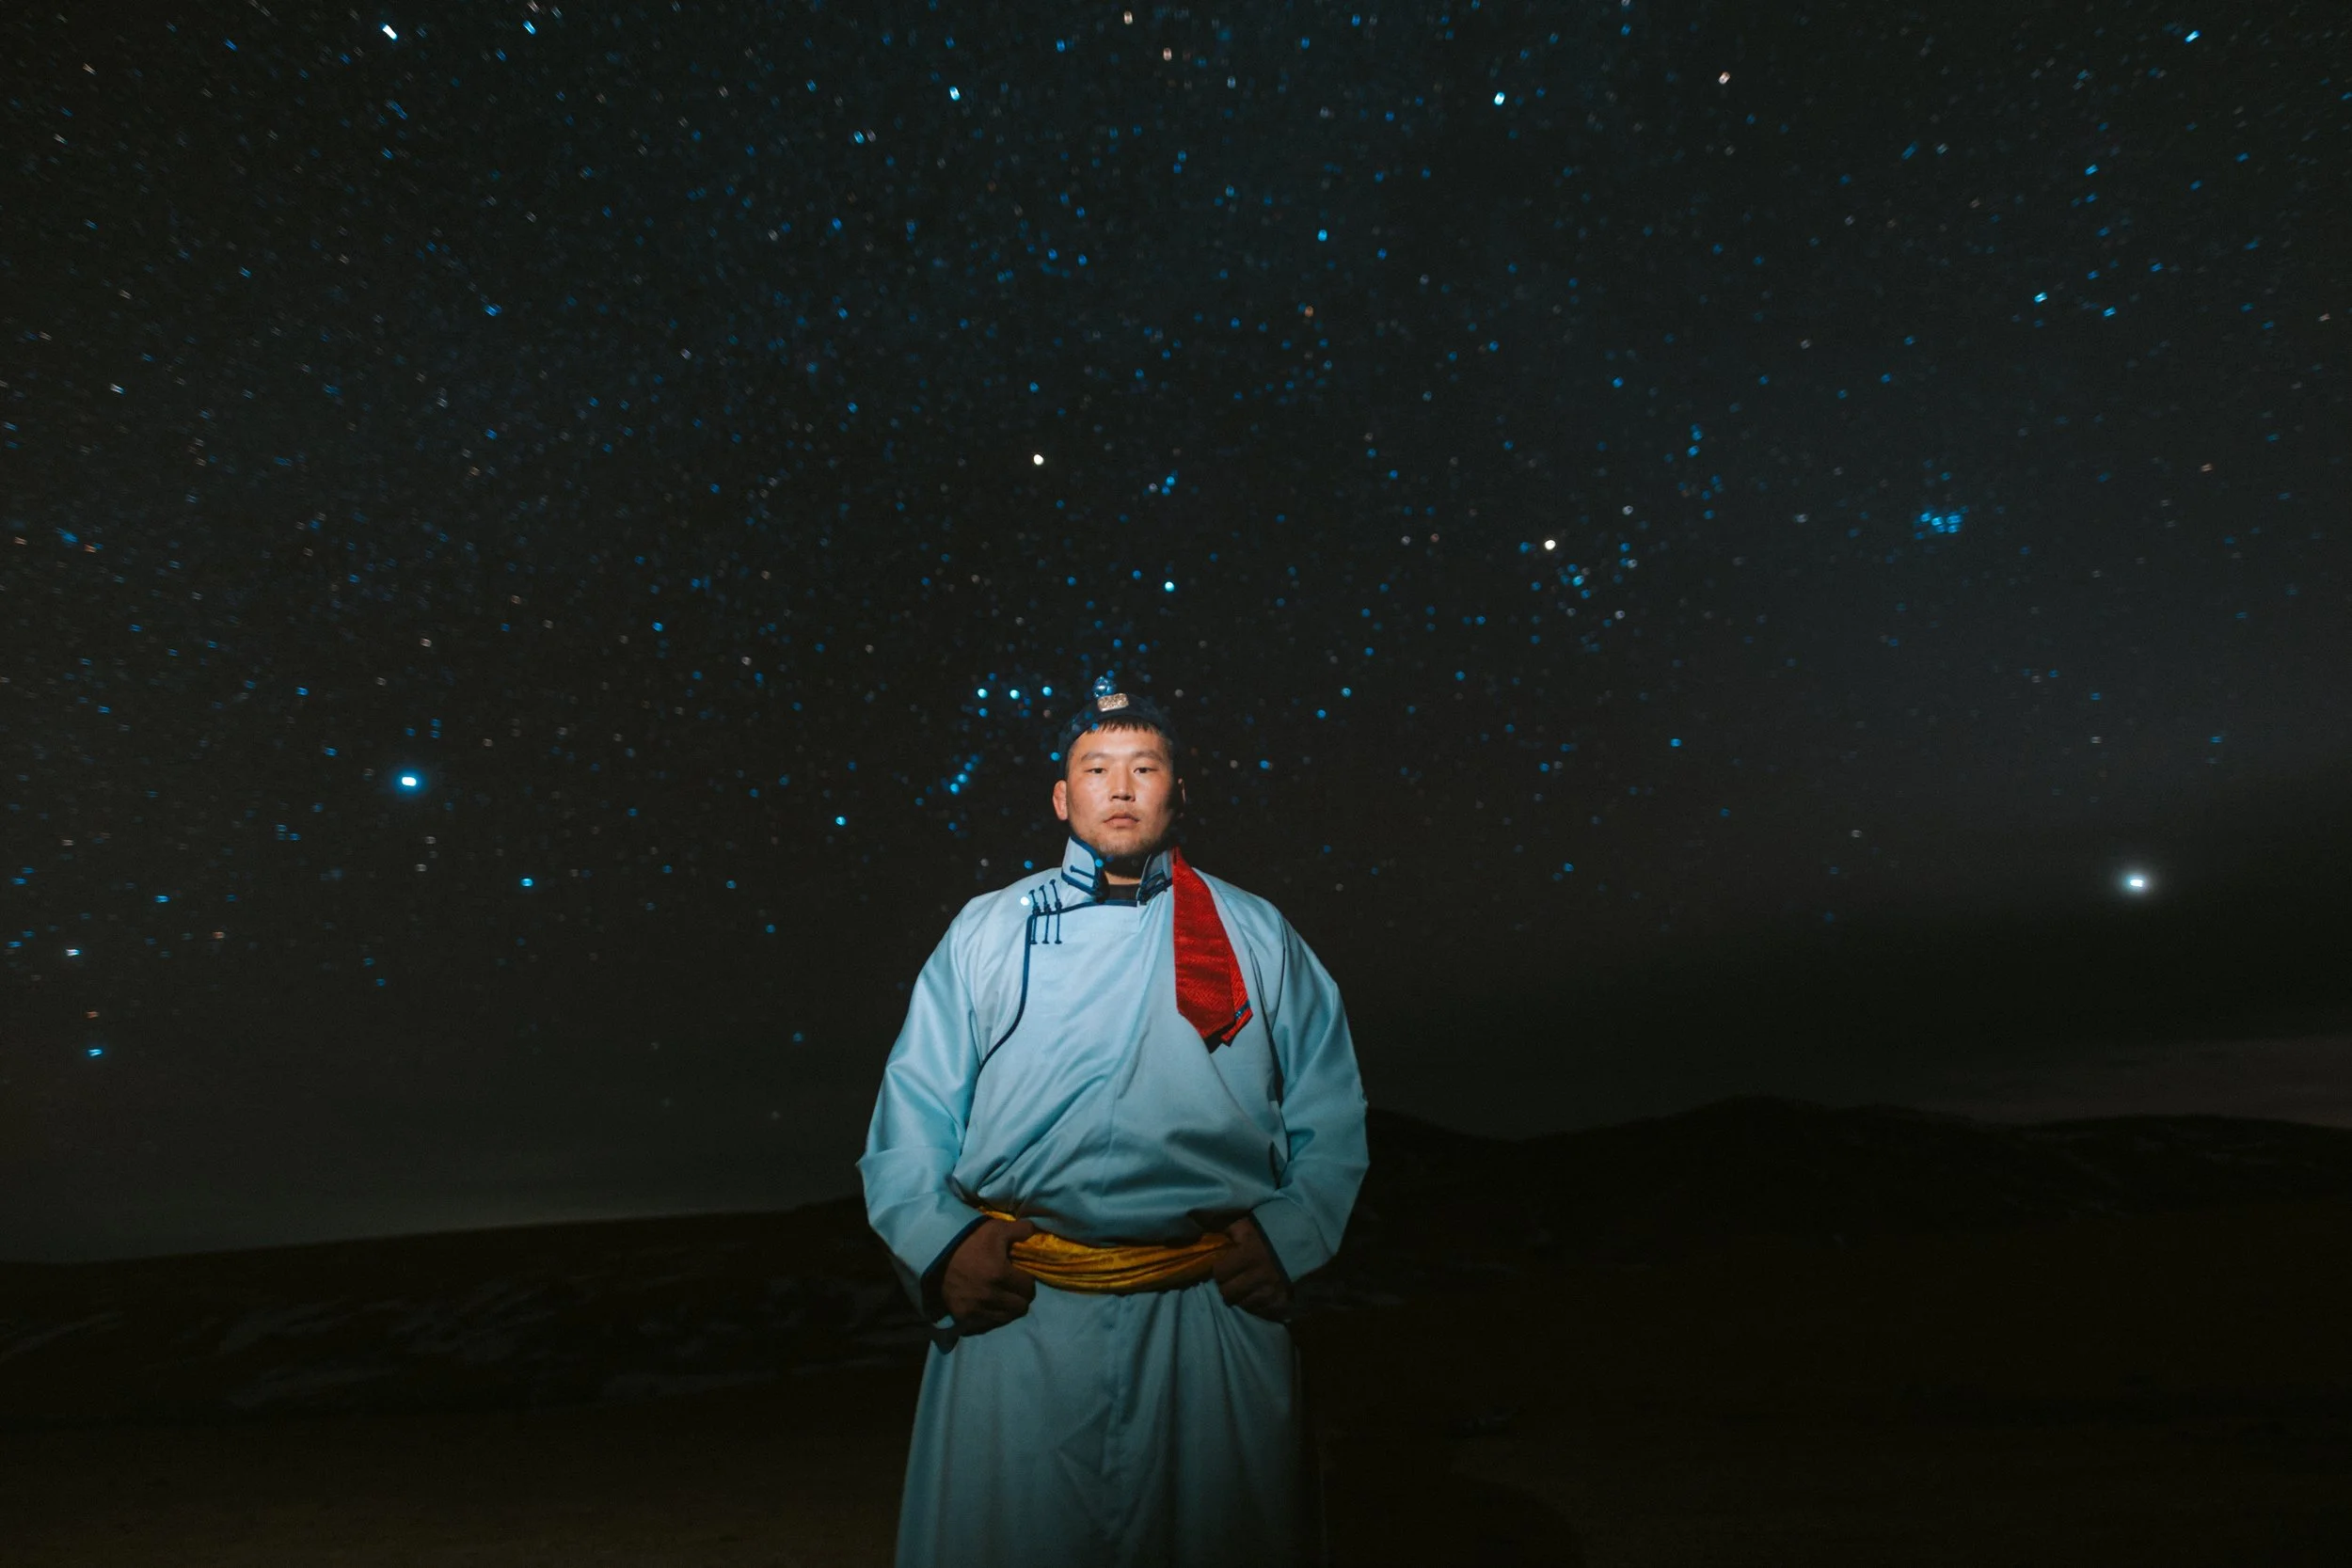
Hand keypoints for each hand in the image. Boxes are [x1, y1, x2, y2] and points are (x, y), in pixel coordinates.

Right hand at [941, 1217, 1037, 1333]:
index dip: (1027, 1280)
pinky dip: (991, 1316)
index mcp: (1000, 1274)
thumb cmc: (968, 1240)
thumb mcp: (995, 1228)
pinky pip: (987, 1324)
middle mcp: (990, 1296)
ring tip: (1003, 1297)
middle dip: (1021, 1296)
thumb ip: (1020, 1230)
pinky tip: (988, 1304)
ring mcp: (976, 1309)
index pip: (1028, 1287)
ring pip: (1005, 1318)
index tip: (1021, 1275)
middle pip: (1020, 1307)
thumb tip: (1036, 1232)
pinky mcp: (963, 1317)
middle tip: (1014, 1288)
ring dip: (1008, 1308)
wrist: (935, 1254)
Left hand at [1211, 1214, 1292, 1320]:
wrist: (1307, 1241)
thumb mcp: (1250, 1224)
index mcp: (1247, 1256)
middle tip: (1231, 1280)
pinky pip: (1260, 1310)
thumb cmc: (1274, 1231)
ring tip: (1245, 1288)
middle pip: (1227, 1293)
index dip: (1219, 1271)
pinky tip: (1259, 1294)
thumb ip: (1231, 1232)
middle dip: (1226, 1287)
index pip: (1219, 1273)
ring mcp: (1269, 1292)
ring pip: (1242, 1304)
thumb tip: (1215, 1240)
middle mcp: (1256, 1277)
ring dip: (1241, 1297)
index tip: (1223, 1267)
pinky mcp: (1281, 1302)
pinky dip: (1256, 1304)